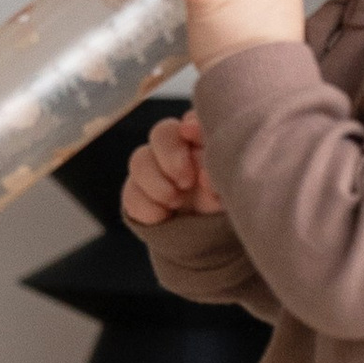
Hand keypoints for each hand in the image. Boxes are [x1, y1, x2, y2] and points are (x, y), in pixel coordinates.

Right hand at [124, 109, 223, 226]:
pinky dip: (146, 206)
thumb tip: (203, 176)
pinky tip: (163, 216)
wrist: (212, 241)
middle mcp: (178, 151)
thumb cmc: (230, 207)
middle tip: (186, 181)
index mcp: (204, 143)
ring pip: (139, 159)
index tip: (190, 133)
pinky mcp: (138, 195)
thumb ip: (220, 178)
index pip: (192, 121)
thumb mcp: (233, 191)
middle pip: (161, 133)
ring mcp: (155, 172)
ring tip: (176, 202)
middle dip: (170, 155)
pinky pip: (130, 193)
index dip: (190, 124)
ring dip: (156, 183)